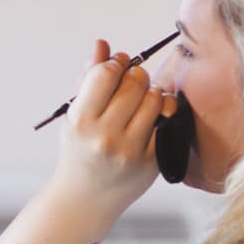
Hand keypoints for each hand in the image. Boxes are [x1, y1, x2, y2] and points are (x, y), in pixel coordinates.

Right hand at [54, 39, 177, 216]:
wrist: (84, 199)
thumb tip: (103, 44)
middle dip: (136, 75)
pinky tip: (155, 114)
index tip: (118, 66)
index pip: (106, 74)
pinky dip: (165, 111)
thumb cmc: (79, 149)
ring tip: (142, 99)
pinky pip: (168, 121)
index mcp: (81, 120)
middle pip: (134, 82)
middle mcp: (104, 136)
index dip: (116, 63)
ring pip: (154, 98)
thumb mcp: (75, 115)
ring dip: (151, 91)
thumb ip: (88, 78)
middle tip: (133, 81)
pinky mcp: (150, 162)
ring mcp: (130, 150)